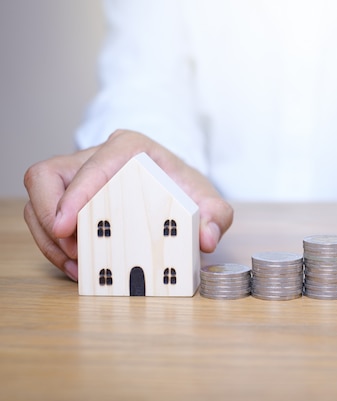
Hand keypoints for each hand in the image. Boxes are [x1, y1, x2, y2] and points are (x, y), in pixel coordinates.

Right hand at [23, 130, 232, 280]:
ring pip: (39, 197)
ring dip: (49, 237)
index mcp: (132, 148)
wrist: (176, 190)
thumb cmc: (186, 190)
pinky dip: (54, 245)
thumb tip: (208, 238)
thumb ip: (217, 217)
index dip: (77, 192)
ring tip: (77, 267)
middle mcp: (99, 156)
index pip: (97, 161)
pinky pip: (43, 216)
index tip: (67, 225)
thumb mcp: (208, 202)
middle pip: (50, 176)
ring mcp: (78, 174)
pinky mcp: (67, 195)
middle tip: (74, 252)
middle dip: (50, 217)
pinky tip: (77, 266)